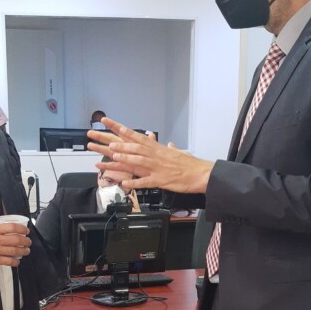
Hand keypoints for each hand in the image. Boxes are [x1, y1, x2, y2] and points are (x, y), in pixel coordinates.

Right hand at [0, 222, 30, 267]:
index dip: (22, 229)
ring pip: (15, 251)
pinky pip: (9, 261)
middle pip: (17, 239)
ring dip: (23, 251)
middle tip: (28, 242)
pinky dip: (15, 262)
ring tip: (26, 251)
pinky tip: (17, 261)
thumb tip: (5, 228)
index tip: (26, 231)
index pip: (13, 227)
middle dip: (26, 241)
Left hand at [87, 118, 213, 193]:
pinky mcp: (161, 181)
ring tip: (114, 157)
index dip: (125, 131)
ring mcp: (158, 168)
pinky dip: (134, 183)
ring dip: (126, 159)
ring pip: (139, 162)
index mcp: (159, 149)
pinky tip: (125, 184)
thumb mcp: (178, 153)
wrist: (202, 174)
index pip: (139, 137)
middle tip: (108, 142)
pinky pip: (145, 182)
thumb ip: (171, 148)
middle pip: (136, 148)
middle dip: (121, 145)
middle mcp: (156, 156)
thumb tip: (169, 144)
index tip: (114, 125)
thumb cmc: (190, 164)